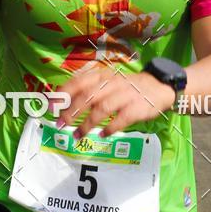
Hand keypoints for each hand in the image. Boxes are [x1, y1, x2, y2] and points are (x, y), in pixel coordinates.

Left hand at [55, 63, 175, 137]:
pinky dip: (110, 128)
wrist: (158, 87)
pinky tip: (102, 134)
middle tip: (61, 124)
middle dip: (72, 111)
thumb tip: (61, 101)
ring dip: (88, 124)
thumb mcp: (107, 82)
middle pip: (88, 96)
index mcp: (103, 76)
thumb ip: (87, 89)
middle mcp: (113, 83)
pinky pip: (121, 119)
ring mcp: (126, 95)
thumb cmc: (126, 87)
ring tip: (78, 135)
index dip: (64, 93)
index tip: (51, 106)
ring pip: (102, 109)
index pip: (79, 81)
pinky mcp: (137, 107)